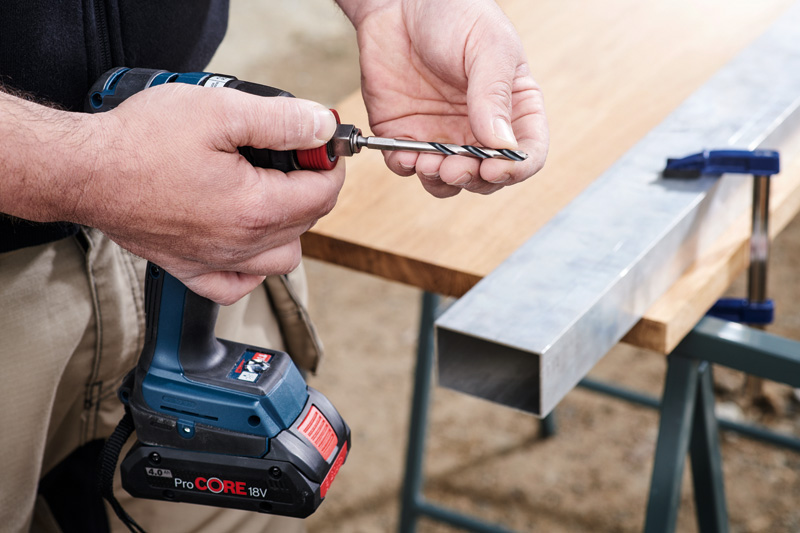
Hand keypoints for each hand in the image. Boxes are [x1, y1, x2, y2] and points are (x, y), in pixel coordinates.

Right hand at [76, 85, 340, 303]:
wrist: (84, 172)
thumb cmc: (141, 142)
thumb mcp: (219, 111)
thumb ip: (280, 121)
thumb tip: (323, 127)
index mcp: (256, 207)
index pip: (324, 193)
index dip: (331, 163)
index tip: (322, 144)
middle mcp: (241, 244)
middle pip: (308, 223)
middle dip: (312, 187)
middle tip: (293, 155)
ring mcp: (216, 262)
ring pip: (282, 258)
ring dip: (290, 227)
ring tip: (272, 192)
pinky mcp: (189, 269)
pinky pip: (238, 286)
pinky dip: (252, 268)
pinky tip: (245, 240)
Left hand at [340, 0, 547, 196]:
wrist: (399, 1)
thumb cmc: (454, 13)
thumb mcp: (487, 46)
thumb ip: (493, 94)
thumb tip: (501, 144)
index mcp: (514, 107)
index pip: (528, 152)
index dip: (516, 169)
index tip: (495, 167)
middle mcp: (480, 128)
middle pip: (488, 176)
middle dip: (473, 179)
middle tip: (456, 167)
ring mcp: (443, 135)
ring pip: (448, 180)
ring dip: (441, 181)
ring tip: (429, 164)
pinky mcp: (406, 134)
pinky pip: (407, 165)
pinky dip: (407, 168)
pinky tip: (404, 155)